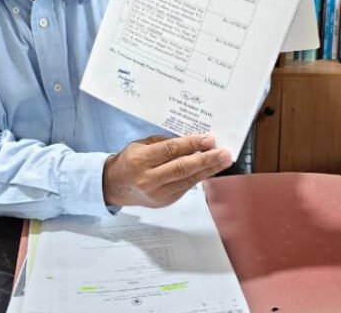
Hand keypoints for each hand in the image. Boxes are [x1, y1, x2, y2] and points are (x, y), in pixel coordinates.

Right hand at [102, 135, 232, 207]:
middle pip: (182, 168)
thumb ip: (163, 143)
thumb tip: (192, 141)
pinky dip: (200, 177)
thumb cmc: (130, 160)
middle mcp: (149, 179)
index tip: (209, 139)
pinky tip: (211, 169)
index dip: (191, 145)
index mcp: (140, 160)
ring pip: (188, 180)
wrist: (116, 187)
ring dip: (209, 170)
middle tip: (224, 153)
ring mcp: (158, 193)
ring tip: (224, 160)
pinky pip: (186, 187)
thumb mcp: (141, 145)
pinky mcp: (166, 201)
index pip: (170, 151)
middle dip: (206, 160)